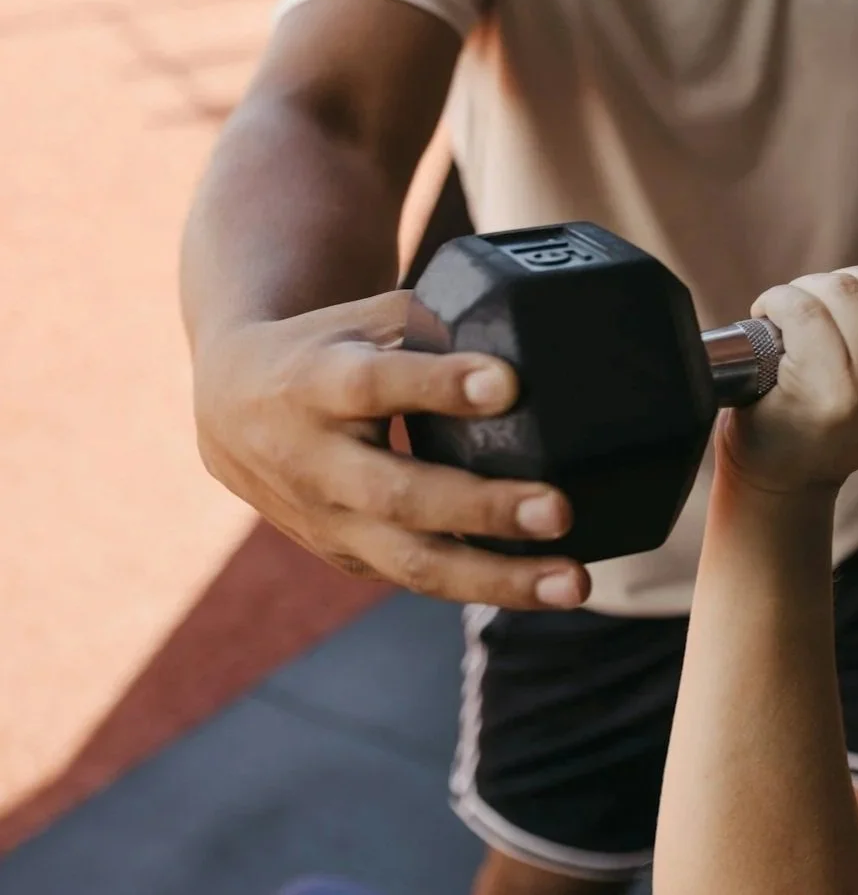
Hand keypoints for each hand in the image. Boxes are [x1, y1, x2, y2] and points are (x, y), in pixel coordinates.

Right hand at [192, 291, 588, 608]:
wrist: (230, 407)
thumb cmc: (326, 349)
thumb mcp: (363, 322)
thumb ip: (438, 326)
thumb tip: (538, 335)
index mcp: (314, 384)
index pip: (374, 385)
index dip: (437, 385)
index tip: (508, 383)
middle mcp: (313, 462)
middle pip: (400, 495)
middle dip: (484, 507)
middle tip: (562, 508)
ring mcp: (328, 522)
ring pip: (413, 562)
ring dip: (500, 578)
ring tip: (574, 581)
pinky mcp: (348, 557)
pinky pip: (421, 578)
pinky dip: (487, 586)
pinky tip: (549, 586)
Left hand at [715, 244, 857, 496]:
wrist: (785, 473)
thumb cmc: (832, 416)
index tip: (857, 305)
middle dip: (843, 283)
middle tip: (816, 313)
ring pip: (845, 288)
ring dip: (808, 292)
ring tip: (794, 321)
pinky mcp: (832, 391)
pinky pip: (804, 308)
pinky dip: (778, 303)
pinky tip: (771, 322)